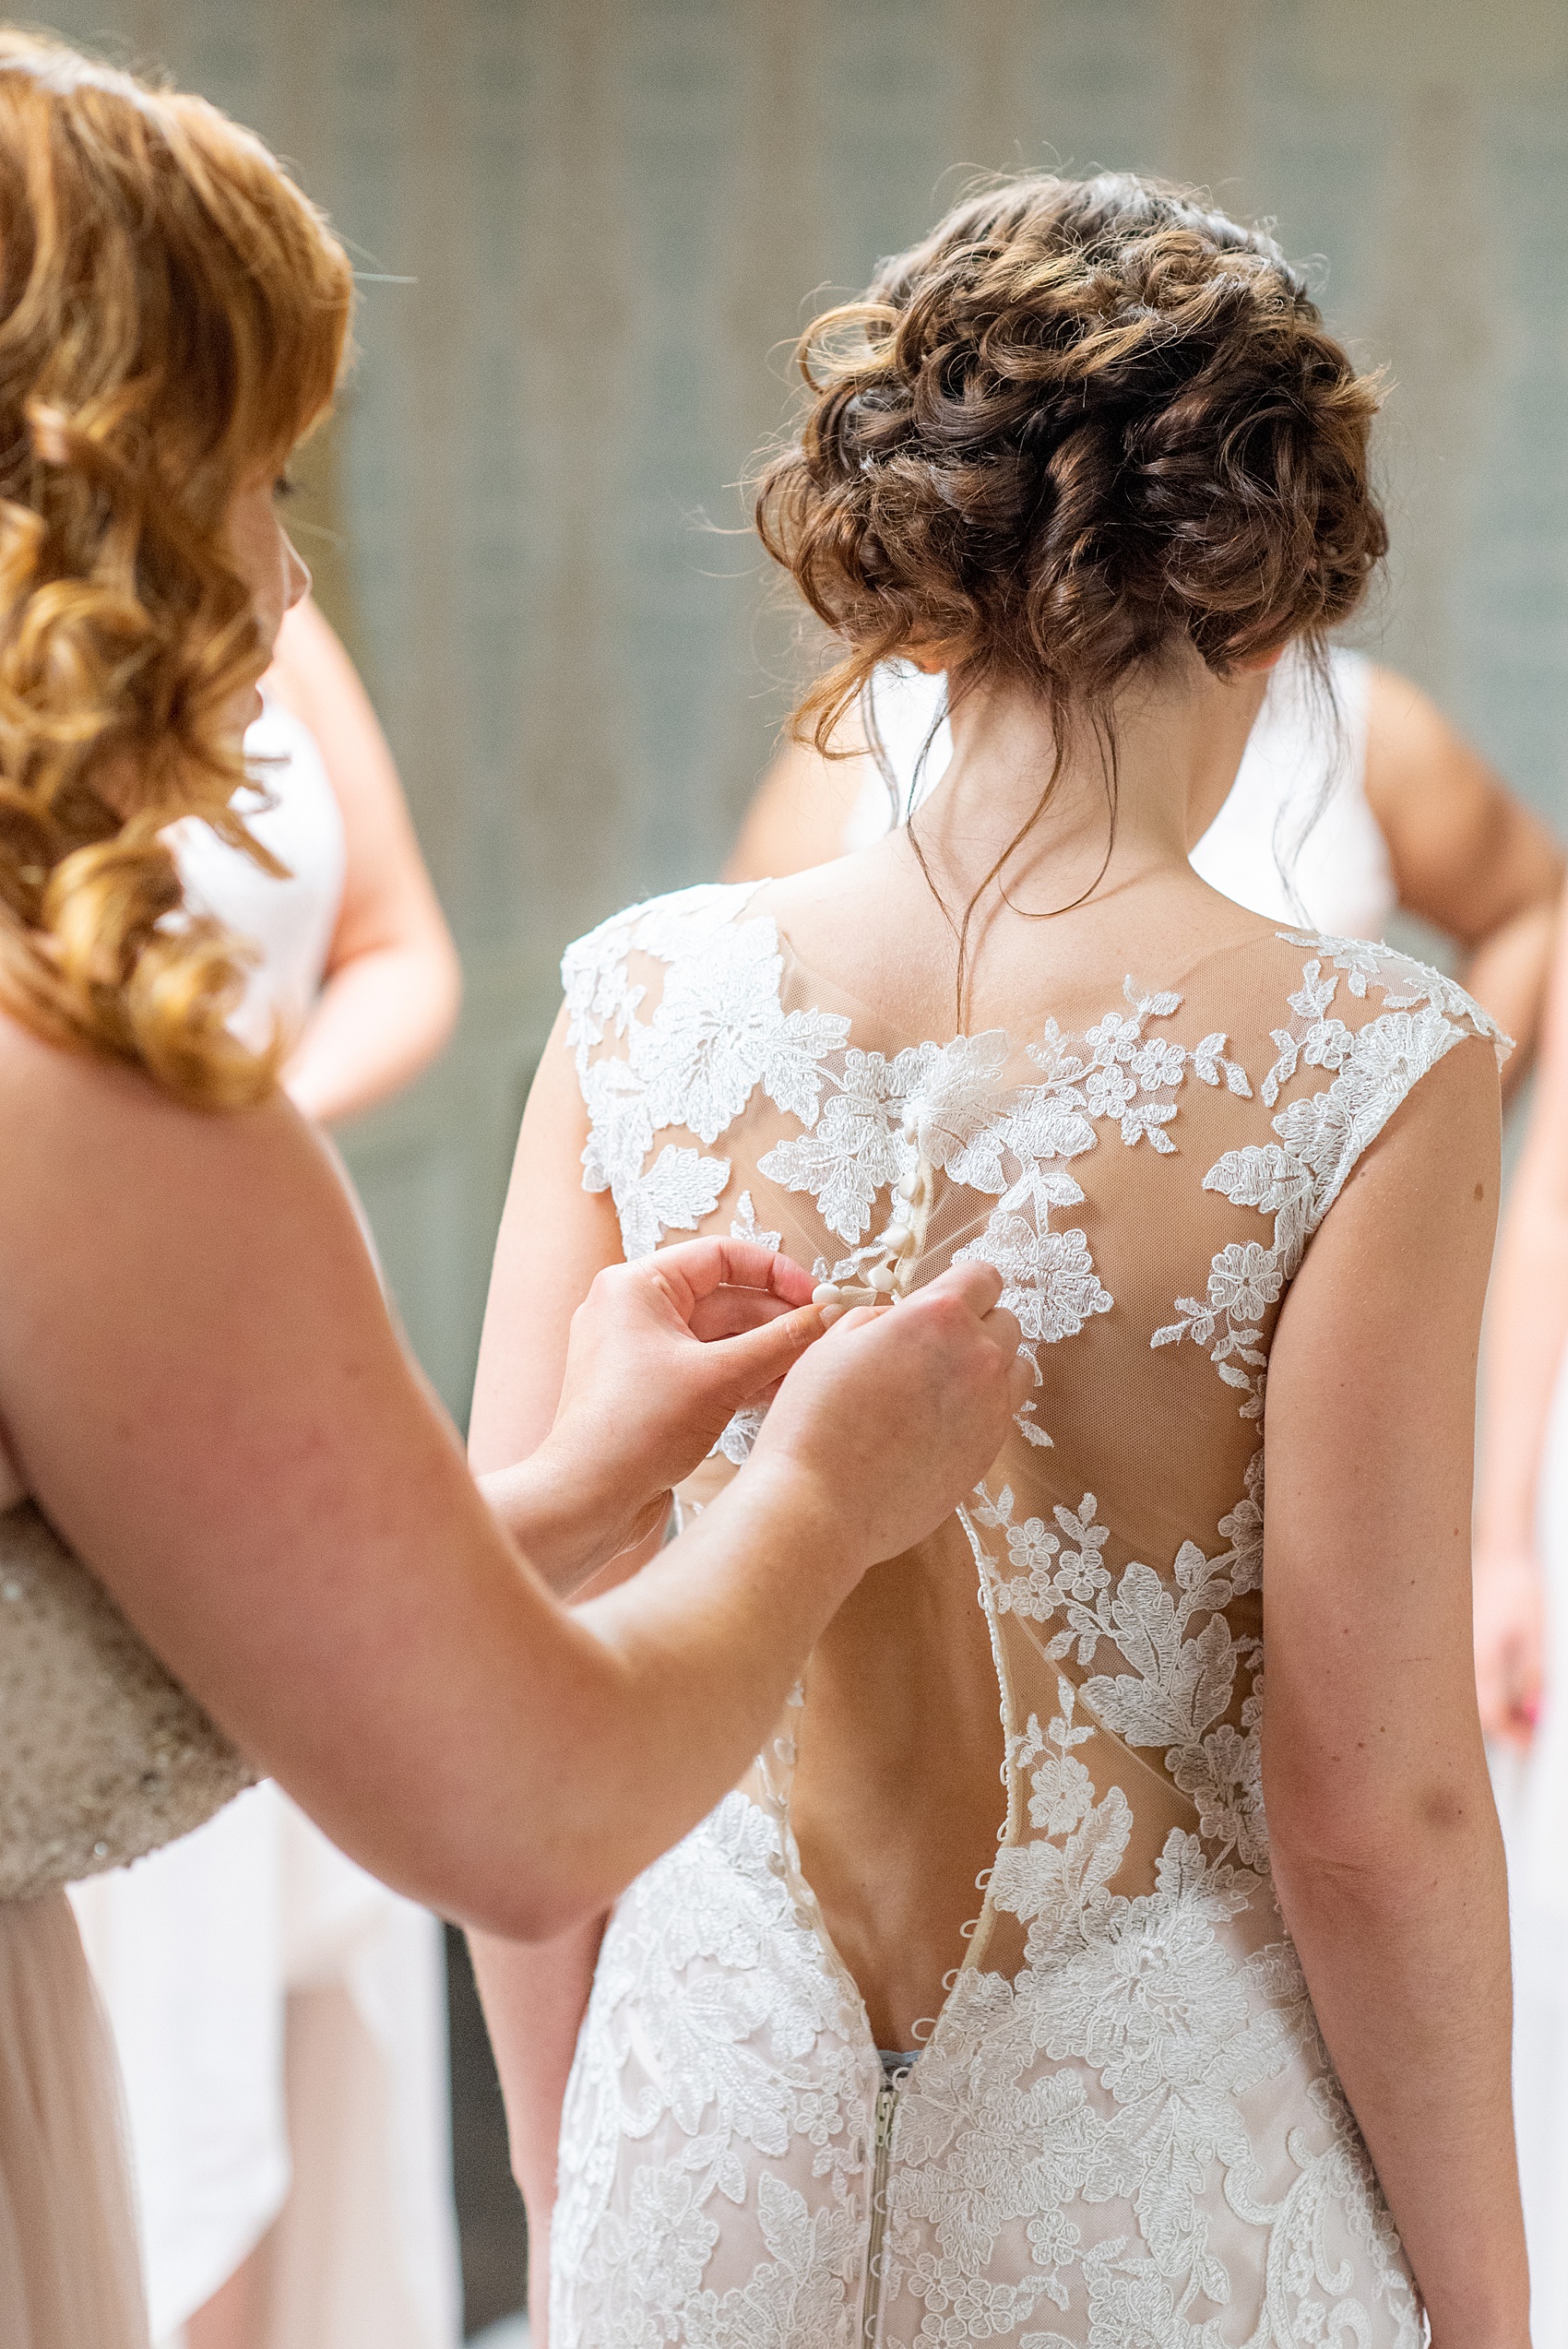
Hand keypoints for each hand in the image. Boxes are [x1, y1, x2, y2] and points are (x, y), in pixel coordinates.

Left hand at [488, 1239, 824, 1587]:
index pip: (720, 1256)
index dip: (774, 1272)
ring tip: (812, 1368)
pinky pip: (707, 1369)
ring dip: (766, 1352)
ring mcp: (641, 1352)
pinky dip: (744, 1377)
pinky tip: (784, 1392)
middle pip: (724, 1298)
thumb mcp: (720, 1379)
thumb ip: (779, 1343)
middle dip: (776, 1319)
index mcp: (637, 1286)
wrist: (587, 1500)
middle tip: (823, 1337)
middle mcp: (634, 1311)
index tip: (815, 1296)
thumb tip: (825, 1317)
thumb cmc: (633, 1430)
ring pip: (719, 1338)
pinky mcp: (651, 1390)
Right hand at [748, 1260, 1026, 1564]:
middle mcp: (979, 1357)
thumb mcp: (834, 1343)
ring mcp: (992, 1409)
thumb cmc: (814, 1421)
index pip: (983, 1277)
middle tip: (931, 1347)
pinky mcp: (991, 1453)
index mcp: (940, 1317)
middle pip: (1005, 1322)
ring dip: (989, 1368)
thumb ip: (880, 1319)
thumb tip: (901, 1322)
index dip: (962, 1284)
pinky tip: (939, 1424)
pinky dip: (982, 1409)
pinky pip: (1002, 1414)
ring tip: (942, 1386)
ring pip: (1015, 1369)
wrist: (821, 1505)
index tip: (943, 1299)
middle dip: (975, 1326)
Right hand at [1473, 1540, 1545, 1749]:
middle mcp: (1462, 1660)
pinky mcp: (1459, 1646)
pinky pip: (1467, 1680)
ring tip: (1519, 1712)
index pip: (1491, 1716)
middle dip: (1502, 1729)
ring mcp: (1457, 1653)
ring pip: (1470, 1698)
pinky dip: (1484, 1693)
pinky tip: (1501, 1689)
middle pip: (1476, 1713)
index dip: (1513, 1736)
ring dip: (1493, 1711)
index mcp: (1481, 1660)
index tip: (1531, 1743)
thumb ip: (1534, 1678)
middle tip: (1527, 1732)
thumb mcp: (1538, 1636)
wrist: (1500, 1556)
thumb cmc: (1517, 1588)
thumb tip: (1535, 1713)